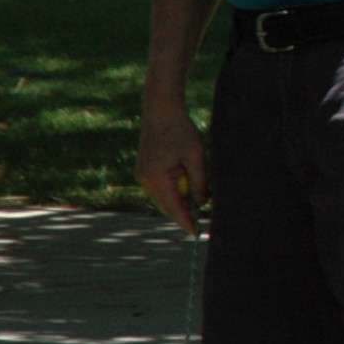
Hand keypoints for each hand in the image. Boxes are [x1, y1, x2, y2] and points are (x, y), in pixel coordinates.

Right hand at [138, 97, 206, 233]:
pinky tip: (186, 184)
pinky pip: (160, 187)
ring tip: (198, 197)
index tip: (196, 233)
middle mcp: (144, 179)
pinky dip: (173, 190)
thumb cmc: (181, 130)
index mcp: (156, 177)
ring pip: (163, 197)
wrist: (161, 110)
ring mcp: (141, 174)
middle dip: (183, 212)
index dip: (185, 221)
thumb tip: (202, 203)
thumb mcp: (196, 156)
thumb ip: (199, 181)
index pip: (173, 206)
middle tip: (201, 220)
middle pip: (166, 205)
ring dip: (179, 200)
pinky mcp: (144, 169)